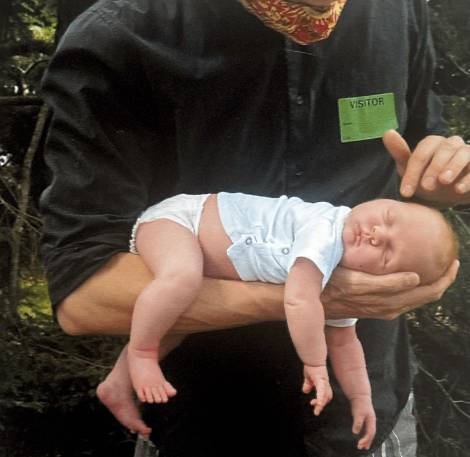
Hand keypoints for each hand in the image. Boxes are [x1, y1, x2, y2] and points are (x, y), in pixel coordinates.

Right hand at [303, 365, 332, 415]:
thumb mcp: (308, 377)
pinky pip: (321, 391)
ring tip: (317, 411)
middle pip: (327, 397)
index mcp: (323, 383)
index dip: (321, 401)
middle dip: (322, 405)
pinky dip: (320, 398)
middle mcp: (325, 383)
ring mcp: (324, 382)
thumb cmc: (311, 366)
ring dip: (321, 404)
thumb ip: (307, 384)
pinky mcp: (320, 380)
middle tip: (316, 411)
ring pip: (325, 396)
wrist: (312, 357)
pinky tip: (318, 403)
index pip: (325, 395)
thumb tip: (305, 391)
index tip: (313, 405)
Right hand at [322, 261, 458, 319]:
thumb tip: (415, 277)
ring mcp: (385, 309)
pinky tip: (416, 280)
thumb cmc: (332, 284)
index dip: (443, 278)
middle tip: (452, 263)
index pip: (426, 291)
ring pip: (417, 299)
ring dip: (432, 286)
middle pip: (426, 296)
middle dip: (442, 281)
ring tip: (440, 271)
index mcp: (389, 300)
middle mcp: (391, 307)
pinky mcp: (378, 309)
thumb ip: (386, 283)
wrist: (316, 302)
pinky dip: (418, 291)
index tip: (452, 260)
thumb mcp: (356, 281)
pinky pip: (406, 301)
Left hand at [350, 395, 375, 449]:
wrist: (360, 395)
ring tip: (363, 446)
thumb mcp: (358, 413)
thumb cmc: (359, 404)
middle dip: (367, 441)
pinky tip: (362, 437)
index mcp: (371, 420)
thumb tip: (355, 432)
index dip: (366, 440)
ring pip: (370, 432)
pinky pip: (367, 429)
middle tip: (362, 448)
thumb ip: (357, 422)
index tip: (360, 445)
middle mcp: (372, 421)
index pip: (370, 433)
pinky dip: (365, 435)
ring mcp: (369, 420)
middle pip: (371, 434)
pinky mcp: (366, 419)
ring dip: (367, 439)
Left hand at [383, 130, 469, 206]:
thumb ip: (400, 153)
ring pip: (464, 153)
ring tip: (444, 182)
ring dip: (453, 167)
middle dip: (433, 168)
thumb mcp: (411, 170)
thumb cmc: (428, 180)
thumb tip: (388, 132)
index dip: (413, 172)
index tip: (405, 192)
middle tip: (426, 187)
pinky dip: (469, 178)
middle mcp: (452, 144)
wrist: (451, 195)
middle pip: (443, 150)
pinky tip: (460, 189)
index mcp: (433, 144)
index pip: (422, 153)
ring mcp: (468, 152)